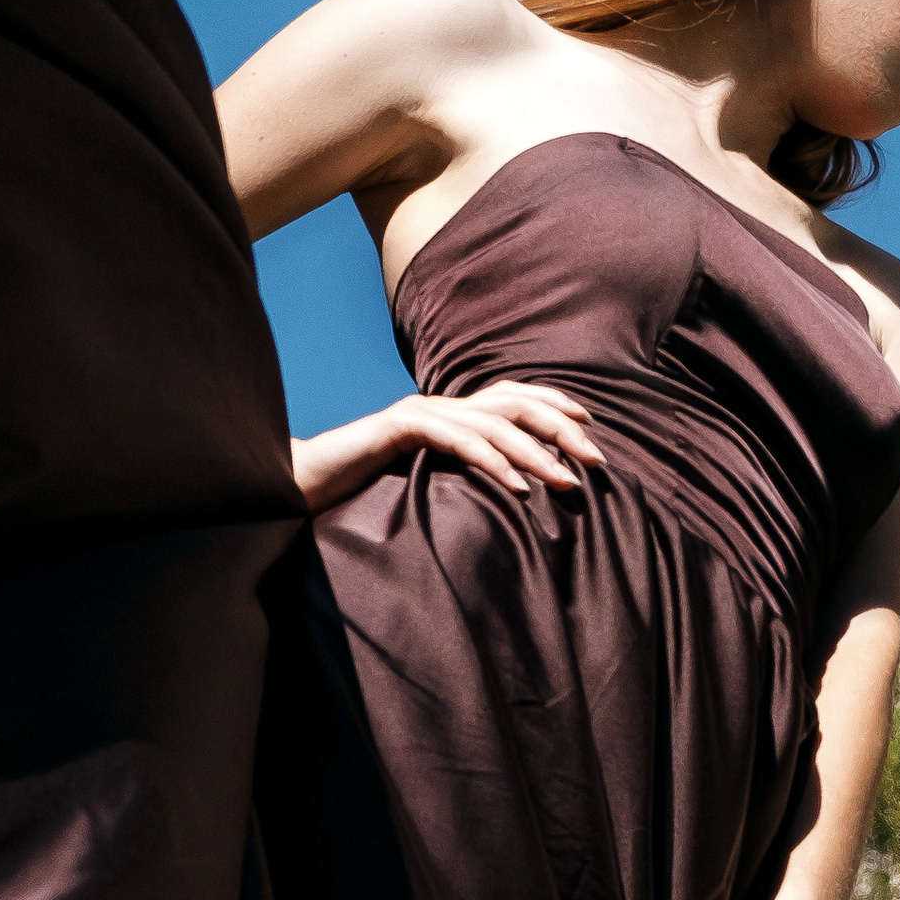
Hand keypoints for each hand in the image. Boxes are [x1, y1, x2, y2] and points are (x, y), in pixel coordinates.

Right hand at [289, 380, 604, 514]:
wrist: (303, 487)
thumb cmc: (364, 496)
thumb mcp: (428, 488)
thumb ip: (464, 483)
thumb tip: (515, 501)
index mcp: (451, 416)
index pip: (513, 398)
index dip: (554, 406)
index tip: (592, 430)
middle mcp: (440, 406)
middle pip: (514, 402)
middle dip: (561, 428)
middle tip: (596, 460)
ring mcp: (419, 413)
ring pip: (491, 422)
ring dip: (535, 453)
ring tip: (566, 481)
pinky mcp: (398, 428)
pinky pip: (456, 439)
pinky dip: (491, 462)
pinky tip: (517, 487)